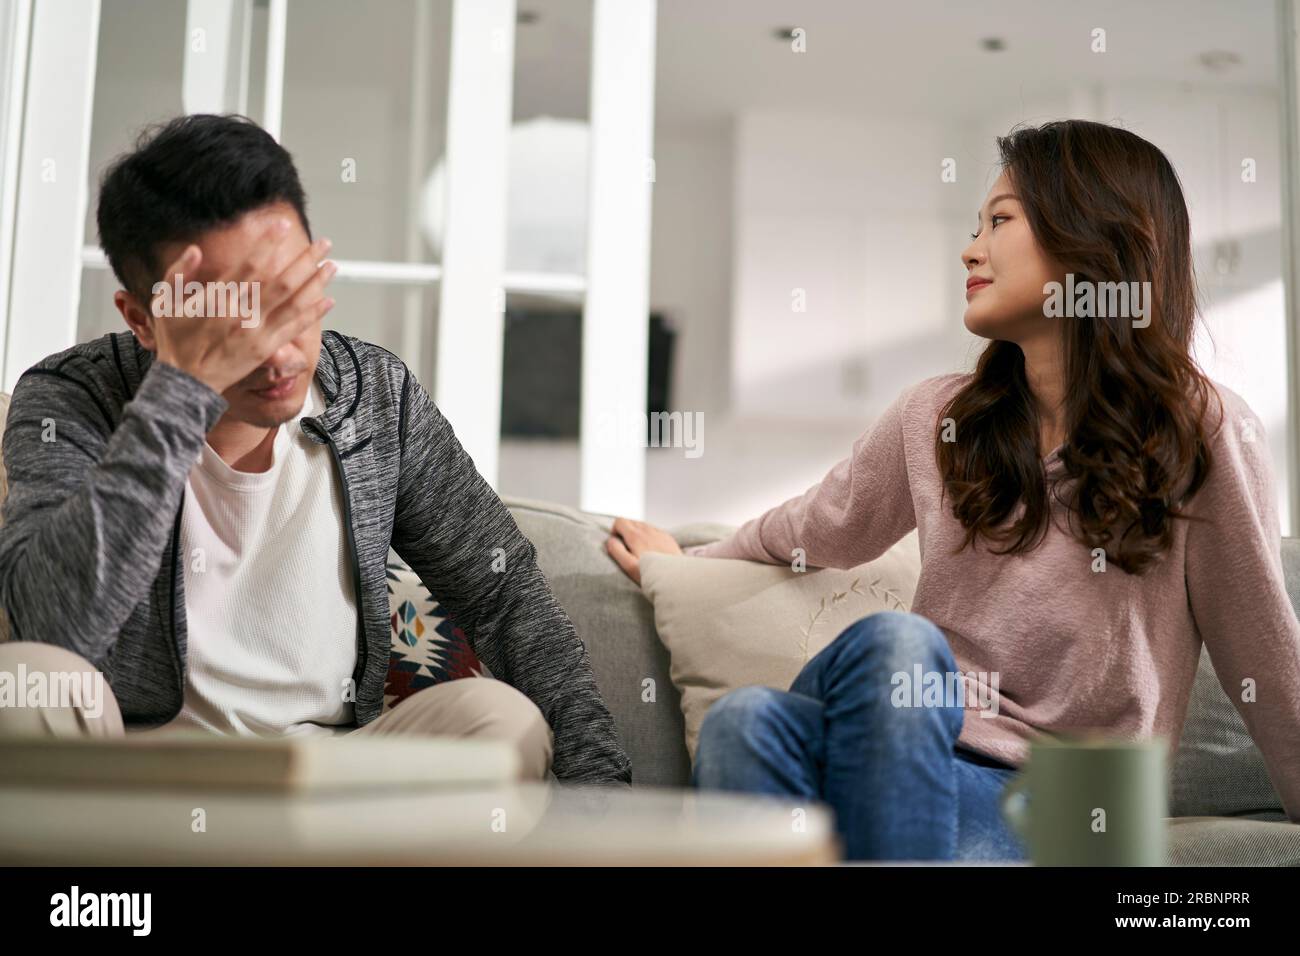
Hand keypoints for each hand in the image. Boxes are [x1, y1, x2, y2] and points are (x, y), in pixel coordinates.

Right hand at [150, 218, 336, 393]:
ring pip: (294, 303)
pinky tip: (328, 300)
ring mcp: (258, 332)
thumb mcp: (165, 303)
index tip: (283, 225)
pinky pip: (294, 328)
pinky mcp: (267, 349)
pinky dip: (312, 314)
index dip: (269, 243)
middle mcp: (243, 314)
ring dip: (315, 284)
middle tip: (323, 243)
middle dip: (305, 260)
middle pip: (282, 281)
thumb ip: (178, 273)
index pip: (251, 265)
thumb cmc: (177, 341)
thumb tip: (194, 250)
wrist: (187, 381)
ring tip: (331, 266)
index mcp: (220, 299)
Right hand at [605, 517, 682, 584]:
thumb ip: (616, 551)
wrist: (676, 578)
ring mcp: (659, 533)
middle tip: (627, 548)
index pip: (620, 521)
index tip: (617, 543)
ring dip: (637, 533)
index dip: (615, 531)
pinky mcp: (668, 538)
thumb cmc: (652, 574)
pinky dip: (648, 536)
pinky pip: (654, 530)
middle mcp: (648, 530)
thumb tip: (610, 540)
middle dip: (625, 531)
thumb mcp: (629, 566)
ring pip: (642, 525)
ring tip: (639, 551)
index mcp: (636, 536)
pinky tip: (651, 550)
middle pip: (631, 521)